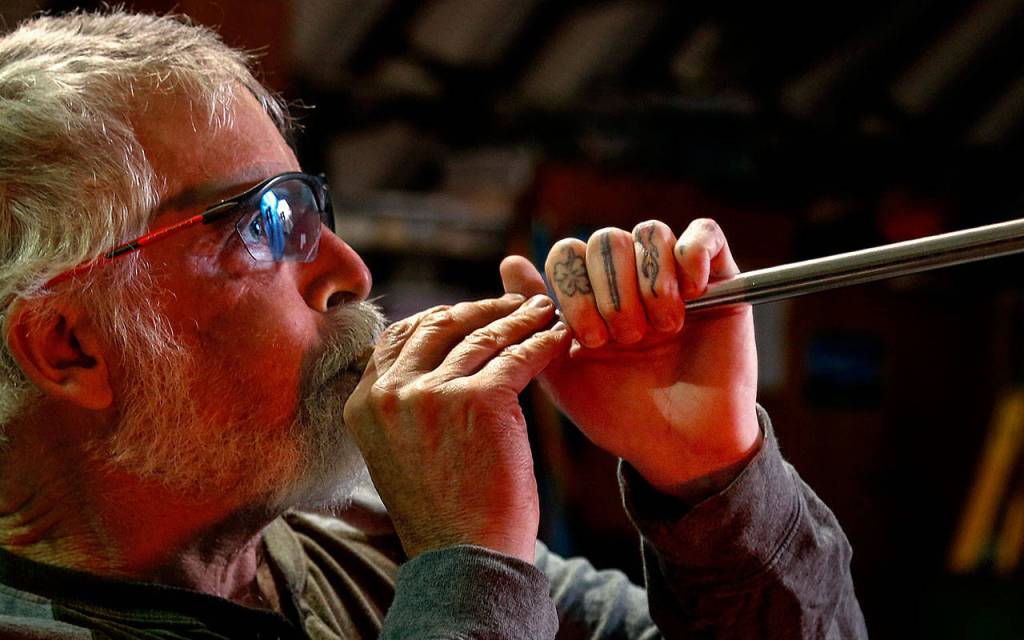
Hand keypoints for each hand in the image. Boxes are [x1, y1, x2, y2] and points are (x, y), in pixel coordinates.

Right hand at [343, 294, 570, 561]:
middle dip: (481, 309)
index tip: (471, 313)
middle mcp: (391, 391)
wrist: (465, 559)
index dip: (441, 317)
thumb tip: (435, 359)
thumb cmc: (442, 512)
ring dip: (519, 318)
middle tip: (513, 303)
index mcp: (365, 403)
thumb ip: (406, 403)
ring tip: (543, 311)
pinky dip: (543, 343)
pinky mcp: (479, 399)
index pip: (400, 337)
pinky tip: (559, 338)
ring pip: (483, 337)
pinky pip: (518, 356)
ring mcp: (433, 392)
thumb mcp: (400, 451)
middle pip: (439, 325)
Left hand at [500, 219, 760, 492]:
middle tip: (627, 339)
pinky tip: (692, 292)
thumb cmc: (619, 413)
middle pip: (606, 239)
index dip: (575, 290)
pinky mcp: (720, 278)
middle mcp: (629, 277)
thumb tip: (510, 263)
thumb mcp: (563, 371)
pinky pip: (704, 233)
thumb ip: (534, 321)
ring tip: (662, 329)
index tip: (591, 340)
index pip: (568, 252)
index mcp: (590, 293)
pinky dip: (692, 255)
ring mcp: (673, 275)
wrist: (678, 444)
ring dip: (650, 284)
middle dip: (612, 293)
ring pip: (649, 233)